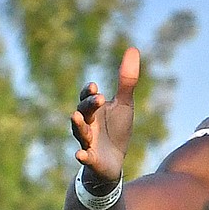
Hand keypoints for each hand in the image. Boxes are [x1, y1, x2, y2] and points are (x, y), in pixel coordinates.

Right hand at [71, 46, 138, 182]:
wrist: (114, 161)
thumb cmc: (116, 130)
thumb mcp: (124, 104)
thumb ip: (126, 80)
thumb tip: (133, 49)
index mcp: (93, 110)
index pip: (87, 97)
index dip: (89, 92)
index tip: (96, 87)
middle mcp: (87, 124)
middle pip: (84, 111)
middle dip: (89, 105)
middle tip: (98, 98)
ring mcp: (87, 141)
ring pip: (80, 132)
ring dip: (78, 125)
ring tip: (75, 117)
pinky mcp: (92, 159)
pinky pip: (85, 156)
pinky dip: (82, 155)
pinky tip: (80, 154)